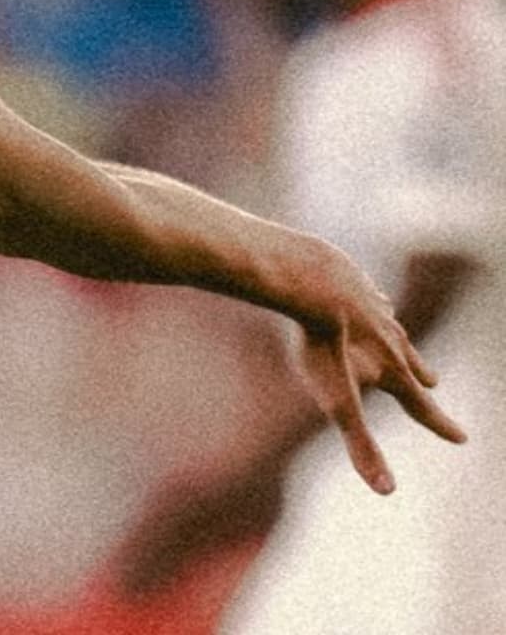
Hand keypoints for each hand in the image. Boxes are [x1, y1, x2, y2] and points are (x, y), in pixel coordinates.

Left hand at [291, 242, 464, 493]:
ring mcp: (372, 303)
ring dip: (400, 337)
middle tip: (432, 382)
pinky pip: (368, 291)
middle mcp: (390, 336)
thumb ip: (361, 444)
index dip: (440, 425)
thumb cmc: (320, 343)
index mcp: (392, 368)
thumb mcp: (337, 401)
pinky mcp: (351, 276)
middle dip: (422, 375)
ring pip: (392, 325)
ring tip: (401, 339)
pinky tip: (369, 296)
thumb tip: (387, 491)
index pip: (421, 406)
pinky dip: (373, 300)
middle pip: (412, 361)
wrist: (308, 278)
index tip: (461, 438)